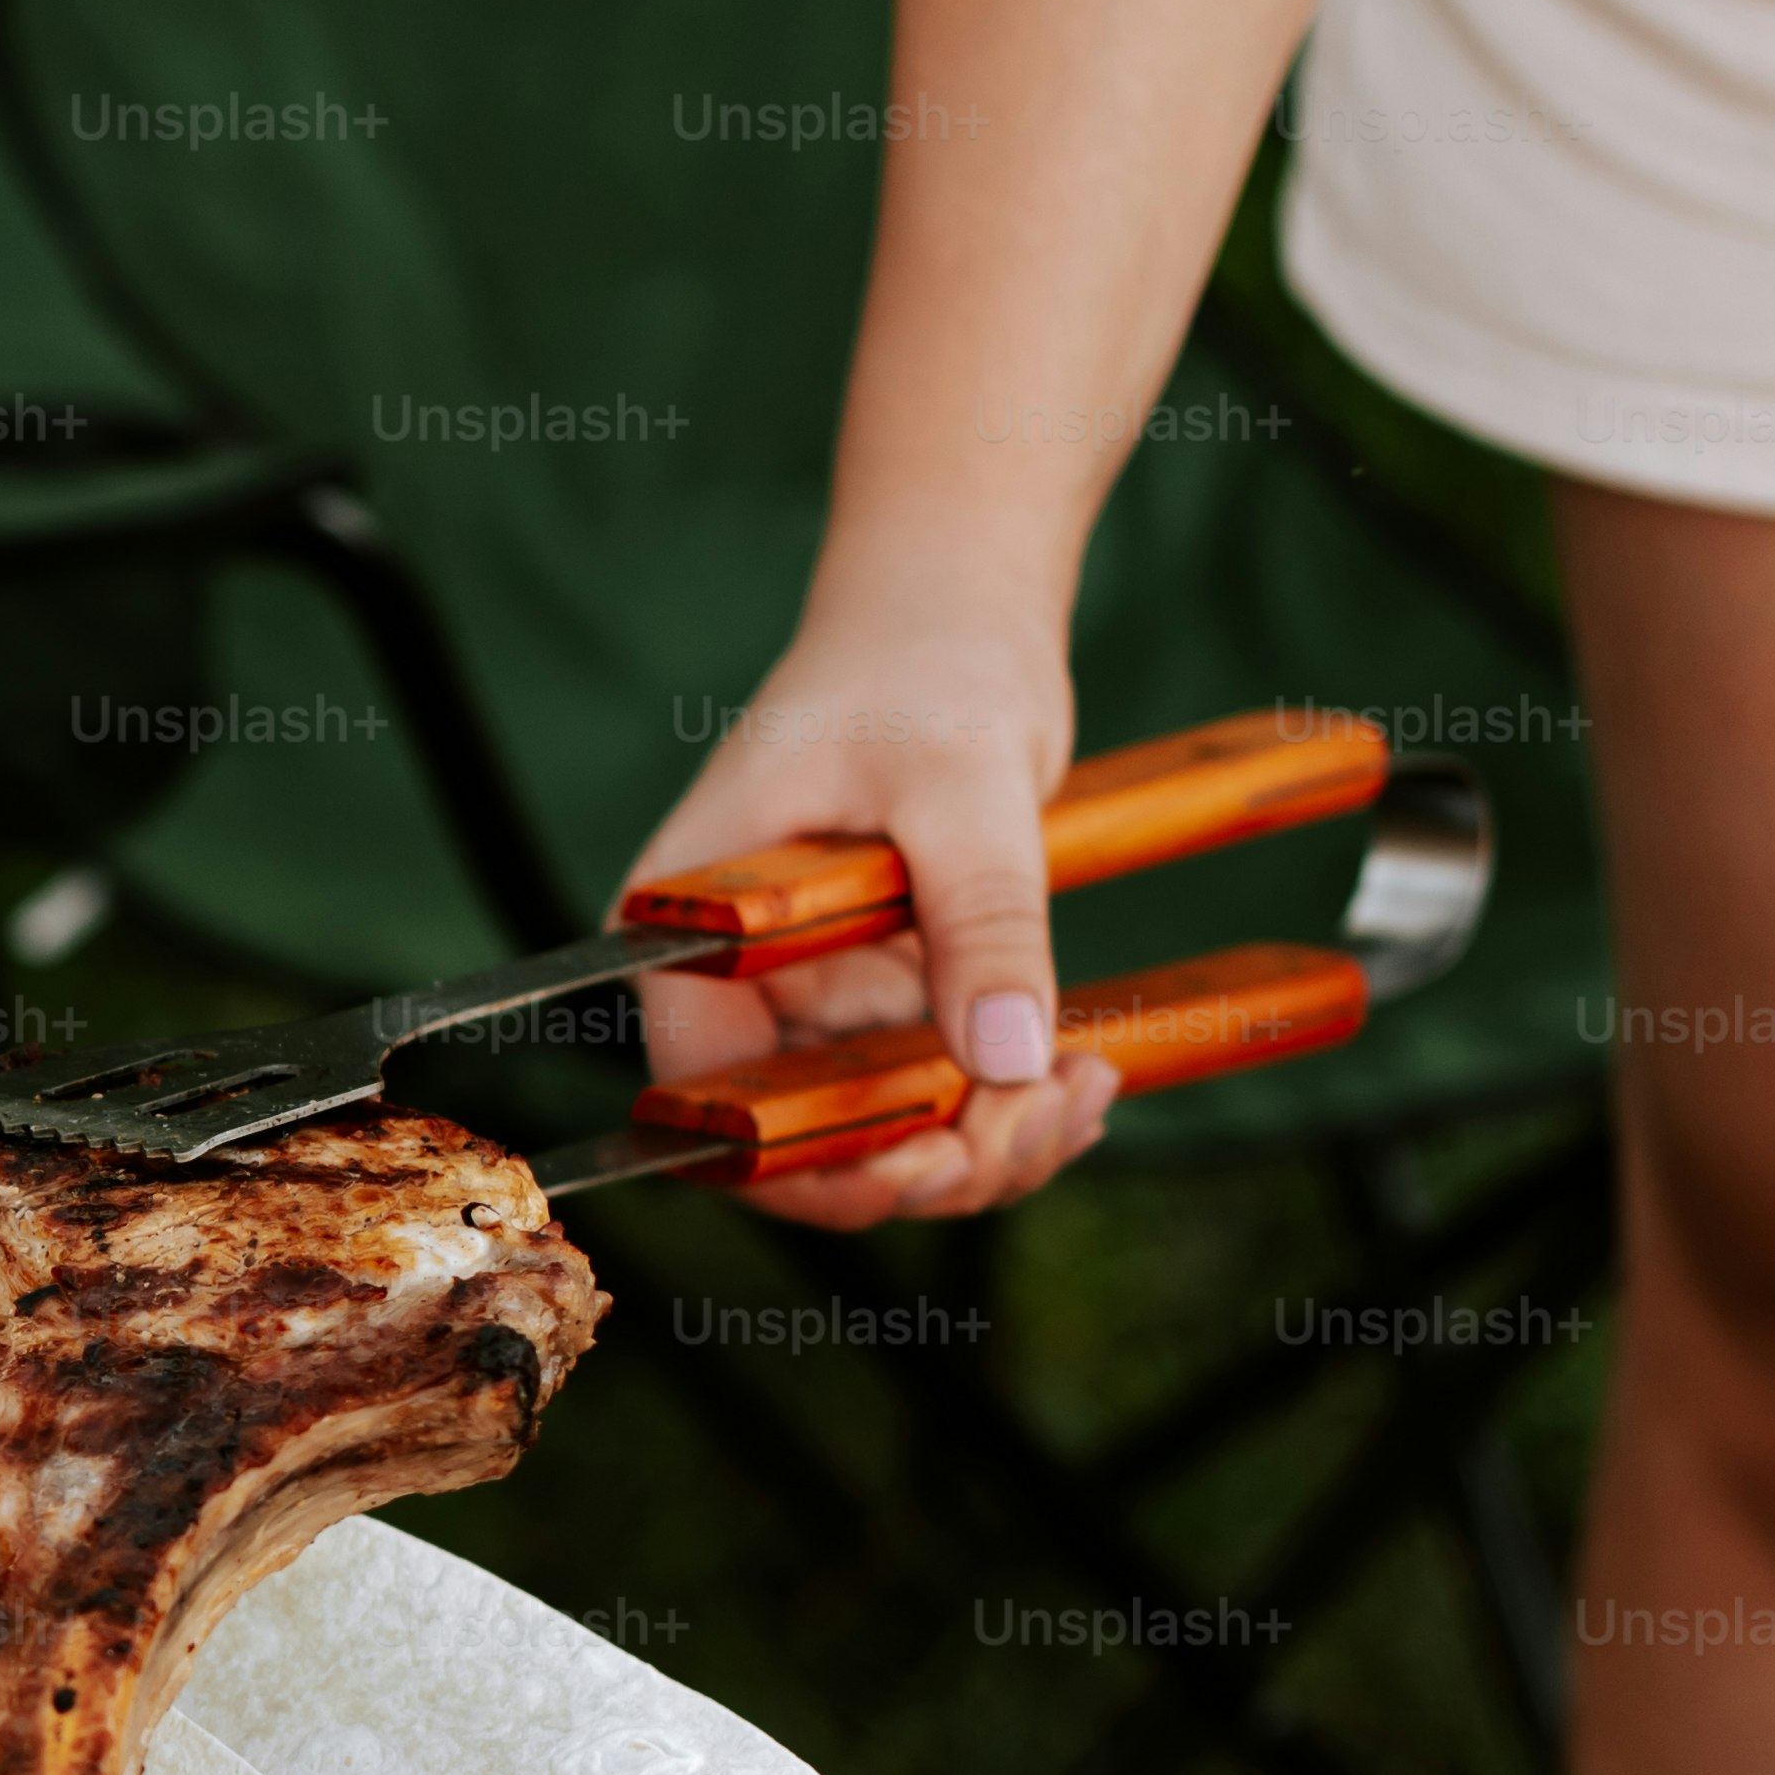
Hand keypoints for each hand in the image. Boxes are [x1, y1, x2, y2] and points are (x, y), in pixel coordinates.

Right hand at [620, 587, 1119, 1227]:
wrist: (957, 608)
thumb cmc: (921, 661)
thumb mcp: (961, 785)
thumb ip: (983, 920)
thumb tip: (1008, 1060)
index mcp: (687, 933)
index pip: (714, 1097)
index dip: (807, 1163)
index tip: (925, 1166)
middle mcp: (734, 985)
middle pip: (805, 1138)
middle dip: (931, 1159)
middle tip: (1046, 1114)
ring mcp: (814, 996)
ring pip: (884, 1131)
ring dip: (990, 1143)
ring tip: (1087, 1086)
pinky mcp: (886, 994)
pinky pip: (938, 1089)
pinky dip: (1012, 1103)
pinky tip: (1084, 1071)